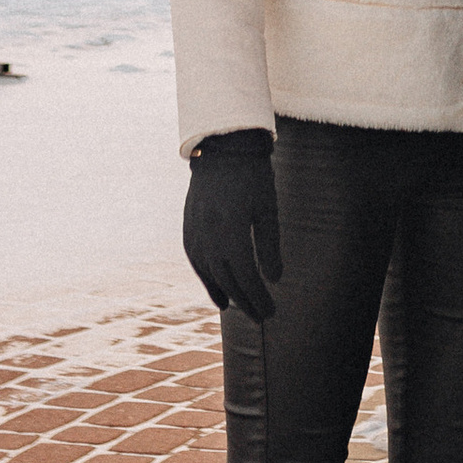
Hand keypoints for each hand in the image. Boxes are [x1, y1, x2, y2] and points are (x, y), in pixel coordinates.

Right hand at [184, 130, 280, 319]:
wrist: (222, 147)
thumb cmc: (251, 175)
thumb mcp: (267, 207)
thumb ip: (269, 245)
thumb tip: (274, 279)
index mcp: (231, 233)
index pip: (245, 278)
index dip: (258, 297)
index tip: (271, 312)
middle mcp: (209, 239)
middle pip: (228, 281)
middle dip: (246, 301)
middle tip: (261, 315)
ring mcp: (195, 234)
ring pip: (210, 275)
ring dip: (227, 294)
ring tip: (241, 307)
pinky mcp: (188, 229)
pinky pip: (196, 262)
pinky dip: (207, 280)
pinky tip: (218, 292)